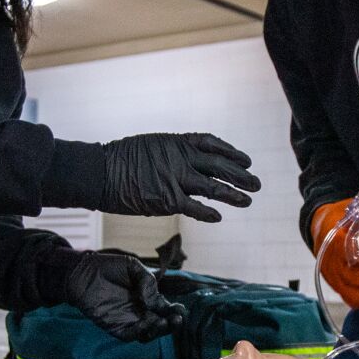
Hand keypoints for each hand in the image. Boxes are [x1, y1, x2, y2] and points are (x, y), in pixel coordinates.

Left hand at [63, 252, 183, 341]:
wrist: (83, 271)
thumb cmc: (108, 267)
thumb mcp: (132, 267)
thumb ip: (147, 280)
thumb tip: (154, 301)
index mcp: (148, 298)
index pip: (166, 309)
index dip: (175, 311)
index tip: (180, 310)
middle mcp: (141, 312)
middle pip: (161, 325)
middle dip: (171, 324)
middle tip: (176, 319)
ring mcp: (128, 321)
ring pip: (148, 333)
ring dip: (158, 331)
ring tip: (162, 322)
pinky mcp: (115, 327)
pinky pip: (130, 335)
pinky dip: (139, 332)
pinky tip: (145, 323)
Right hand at [99, 133, 260, 222]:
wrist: (102, 172)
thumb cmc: (121, 159)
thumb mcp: (151, 145)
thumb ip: (173, 152)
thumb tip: (188, 161)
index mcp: (177, 141)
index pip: (213, 144)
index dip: (232, 153)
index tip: (246, 160)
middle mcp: (182, 159)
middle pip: (220, 166)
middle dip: (241, 175)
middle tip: (257, 184)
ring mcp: (176, 179)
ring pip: (214, 187)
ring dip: (234, 194)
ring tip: (248, 200)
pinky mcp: (168, 199)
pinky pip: (195, 208)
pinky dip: (209, 213)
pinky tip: (219, 217)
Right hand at [309, 198, 358, 309]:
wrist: (322, 230)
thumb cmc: (341, 219)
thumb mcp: (352, 208)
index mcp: (334, 241)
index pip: (354, 255)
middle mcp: (331, 263)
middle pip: (357, 277)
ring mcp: (332, 278)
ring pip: (356, 292)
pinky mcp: (336, 288)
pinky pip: (353, 300)